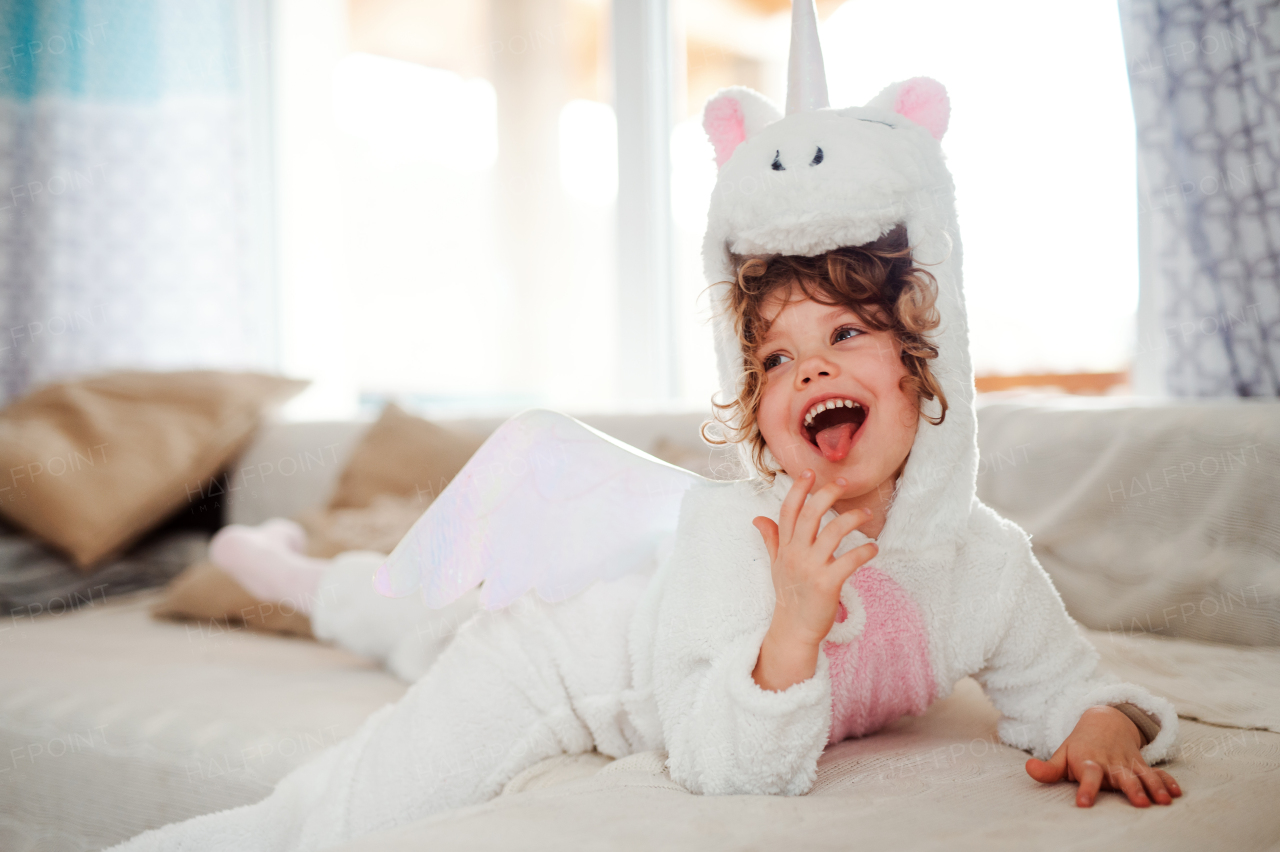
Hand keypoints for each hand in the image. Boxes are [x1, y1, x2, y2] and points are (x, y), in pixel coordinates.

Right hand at [751, 470, 877, 690]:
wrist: (793, 630)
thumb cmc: (789, 595)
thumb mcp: (776, 565)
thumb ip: (771, 539)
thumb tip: (758, 518)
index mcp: (785, 548)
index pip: (788, 511)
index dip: (798, 490)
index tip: (809, 472)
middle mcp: (795, 554)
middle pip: (810, 514)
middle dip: (826, 494)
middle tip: (843, 483)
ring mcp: (811, 569)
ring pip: (832, 533)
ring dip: (852, 519)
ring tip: (865, 515)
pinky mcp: (828, 584)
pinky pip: (850, 561)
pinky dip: (865, 551)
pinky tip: (873, 548)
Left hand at [1025, 706, 1181, 807]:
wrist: (1104, 721)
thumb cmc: (1079, 746)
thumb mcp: (1062, 754)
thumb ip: (1048, 768)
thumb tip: (1027, 769)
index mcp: (1089, 761)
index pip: (1088, 775)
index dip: (1086, 788)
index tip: (1084, 803)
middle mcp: (1110, 763)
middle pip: (1122, 777)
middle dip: (1132, 789)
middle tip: (1140, 803)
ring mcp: (1128, 763)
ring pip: (1143, 775)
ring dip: (1154, 786)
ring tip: (1163, 801)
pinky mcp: (1141, 764)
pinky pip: (1156, 772)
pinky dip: (1167, 781)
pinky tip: (1176, 793)